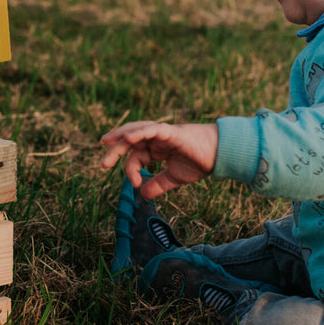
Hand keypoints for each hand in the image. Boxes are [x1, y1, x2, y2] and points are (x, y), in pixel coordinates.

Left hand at [99, 121, 218, 198]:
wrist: (221, 155)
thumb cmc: (200, 162)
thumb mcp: (174, 177)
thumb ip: (158, 184)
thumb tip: (142, 194)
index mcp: (156, 148)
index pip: (136, 156)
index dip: (130, 170)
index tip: (134, 184)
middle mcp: (156, 138)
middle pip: (130, 141)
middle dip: (115, 151)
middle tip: (103, 164)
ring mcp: (162, 133)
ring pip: (135, 131)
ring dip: (120, 136)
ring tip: (106, 143)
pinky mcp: (171, 131)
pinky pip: (150, 129)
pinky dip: (138, 132)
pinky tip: (127, 138)